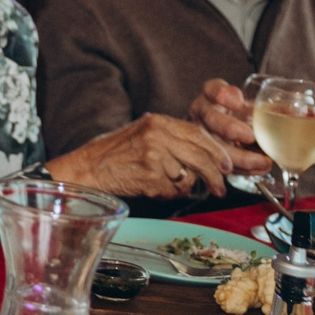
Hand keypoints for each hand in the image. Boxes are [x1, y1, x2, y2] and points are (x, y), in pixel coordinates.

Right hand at [46, 112, 235, 199]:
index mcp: (157, 121)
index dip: (218, 151)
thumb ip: (171, 138)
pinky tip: (153, 187)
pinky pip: (174, 189)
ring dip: (184, 186)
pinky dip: (168, 193)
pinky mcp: (150, 175)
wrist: (86, 169)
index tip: (227, 165)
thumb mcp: (142, 134)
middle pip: (202, 156)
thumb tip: (206, 152)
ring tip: (167, 185)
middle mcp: (157, 135)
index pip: (199, 133)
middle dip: (215, 175)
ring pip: (189, 176)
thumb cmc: (113, 154)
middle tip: (219, 188)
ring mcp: (154, 154)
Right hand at [192, 79, 275, 171]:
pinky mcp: (206, 154)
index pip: (212, 89)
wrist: (224, 137)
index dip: (221, 93)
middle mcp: (203, 114)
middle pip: (211, 118)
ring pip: (213, 146)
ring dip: (239, 155)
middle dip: (229, 127)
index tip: (237, 100)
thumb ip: (267, 107)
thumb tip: (290, 110)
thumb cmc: (240, 118)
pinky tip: (260, 168)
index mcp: (212, 96)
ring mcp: (201, 134)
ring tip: (264, 162)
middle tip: (249, 136)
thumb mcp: (251, 107)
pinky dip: (242, 168)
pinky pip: (220, 164)